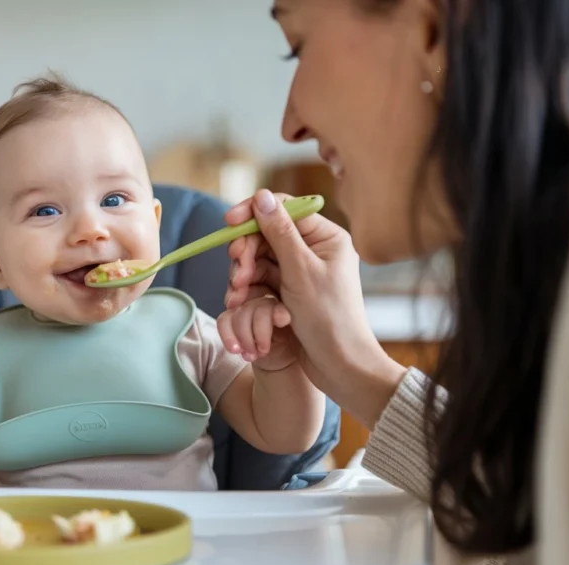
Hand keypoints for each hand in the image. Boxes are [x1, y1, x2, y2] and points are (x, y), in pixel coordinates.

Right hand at [222, 189, 406, 427]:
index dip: (254, 211)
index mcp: (326, 237)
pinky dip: (247, 287)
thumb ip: (280, 232)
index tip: (229, 221)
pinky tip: (238, 301)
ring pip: (259, 258)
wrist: (339, 364)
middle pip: (267, 233)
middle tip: (237, 271)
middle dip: (246, 250)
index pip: (284, 209)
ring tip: (236, 293)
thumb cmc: (328, 317)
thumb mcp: (300, 270)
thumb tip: (262, 195)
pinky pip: (260, 279)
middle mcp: (313, 250)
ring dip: (243, 272)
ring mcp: (300, 271)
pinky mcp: (289, 291)